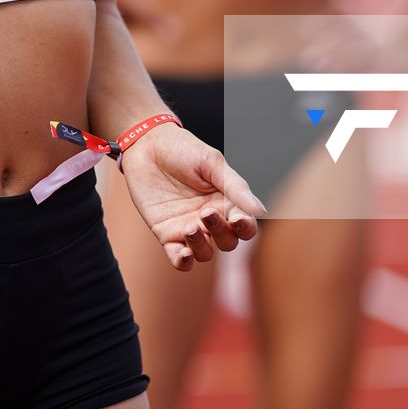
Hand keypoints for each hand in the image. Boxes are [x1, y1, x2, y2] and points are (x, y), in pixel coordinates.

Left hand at [120, 123, 265, 271]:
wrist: (146, 146)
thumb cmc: (182, 149)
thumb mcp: (211, 162)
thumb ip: (236, 187)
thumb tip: (261, 211)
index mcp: (226, 201)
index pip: (245, 224)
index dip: (245, 227)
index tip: (237, 219)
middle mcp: (210, 218)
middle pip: (227, 242)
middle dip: (221, 233)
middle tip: (206, 212)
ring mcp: (188, 228)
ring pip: (205, 253)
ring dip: (201, 246)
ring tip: (190, 227)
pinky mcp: (166, 234)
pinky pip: (179, 259)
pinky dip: (184, 262)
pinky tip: (184, 254)